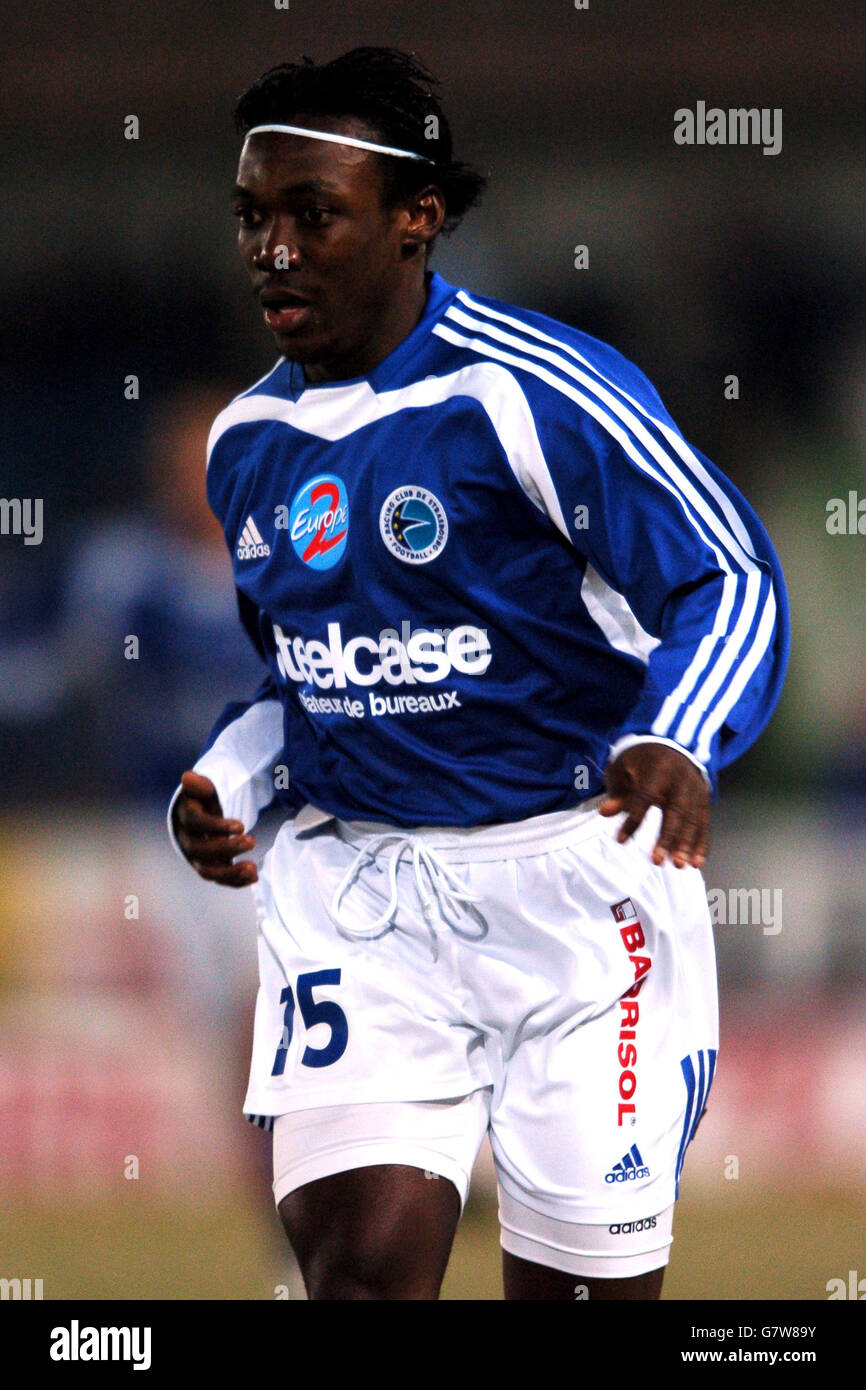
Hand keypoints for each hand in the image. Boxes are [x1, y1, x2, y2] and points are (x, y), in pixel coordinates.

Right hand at [172, 770, 257, 886]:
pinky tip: (254, 876)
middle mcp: (188, 840)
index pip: (196, 822)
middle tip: (252, 841)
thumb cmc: (204, 800)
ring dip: (230, 872)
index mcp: (185, 817)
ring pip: (207, 870)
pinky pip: (219, 879)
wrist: (202, 815)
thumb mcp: (204, 788)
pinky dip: (235, 881)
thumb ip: (199, 784)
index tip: (241, 825)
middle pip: (200, 849)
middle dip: (227, 848)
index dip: (216, 825)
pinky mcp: (209, 868)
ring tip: (252, 868)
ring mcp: (197, 858)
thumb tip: (188, 777)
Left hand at [599, 743, 709, 868]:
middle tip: (657, 861)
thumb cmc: (641, 762)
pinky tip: (696, 862)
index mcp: (657, 769)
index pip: (644, 797)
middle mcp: (680, 779)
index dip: (633, 820)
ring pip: (693, 820)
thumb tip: (604, 812)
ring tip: (679, 866)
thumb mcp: (622, 768)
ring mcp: (695, 789)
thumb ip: (616, 792)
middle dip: (667, 837)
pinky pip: (704, 823)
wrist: (673, 744)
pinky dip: (701, 844)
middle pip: (675, 811)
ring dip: (686, 845)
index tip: (620, 840)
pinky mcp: (704, 799)